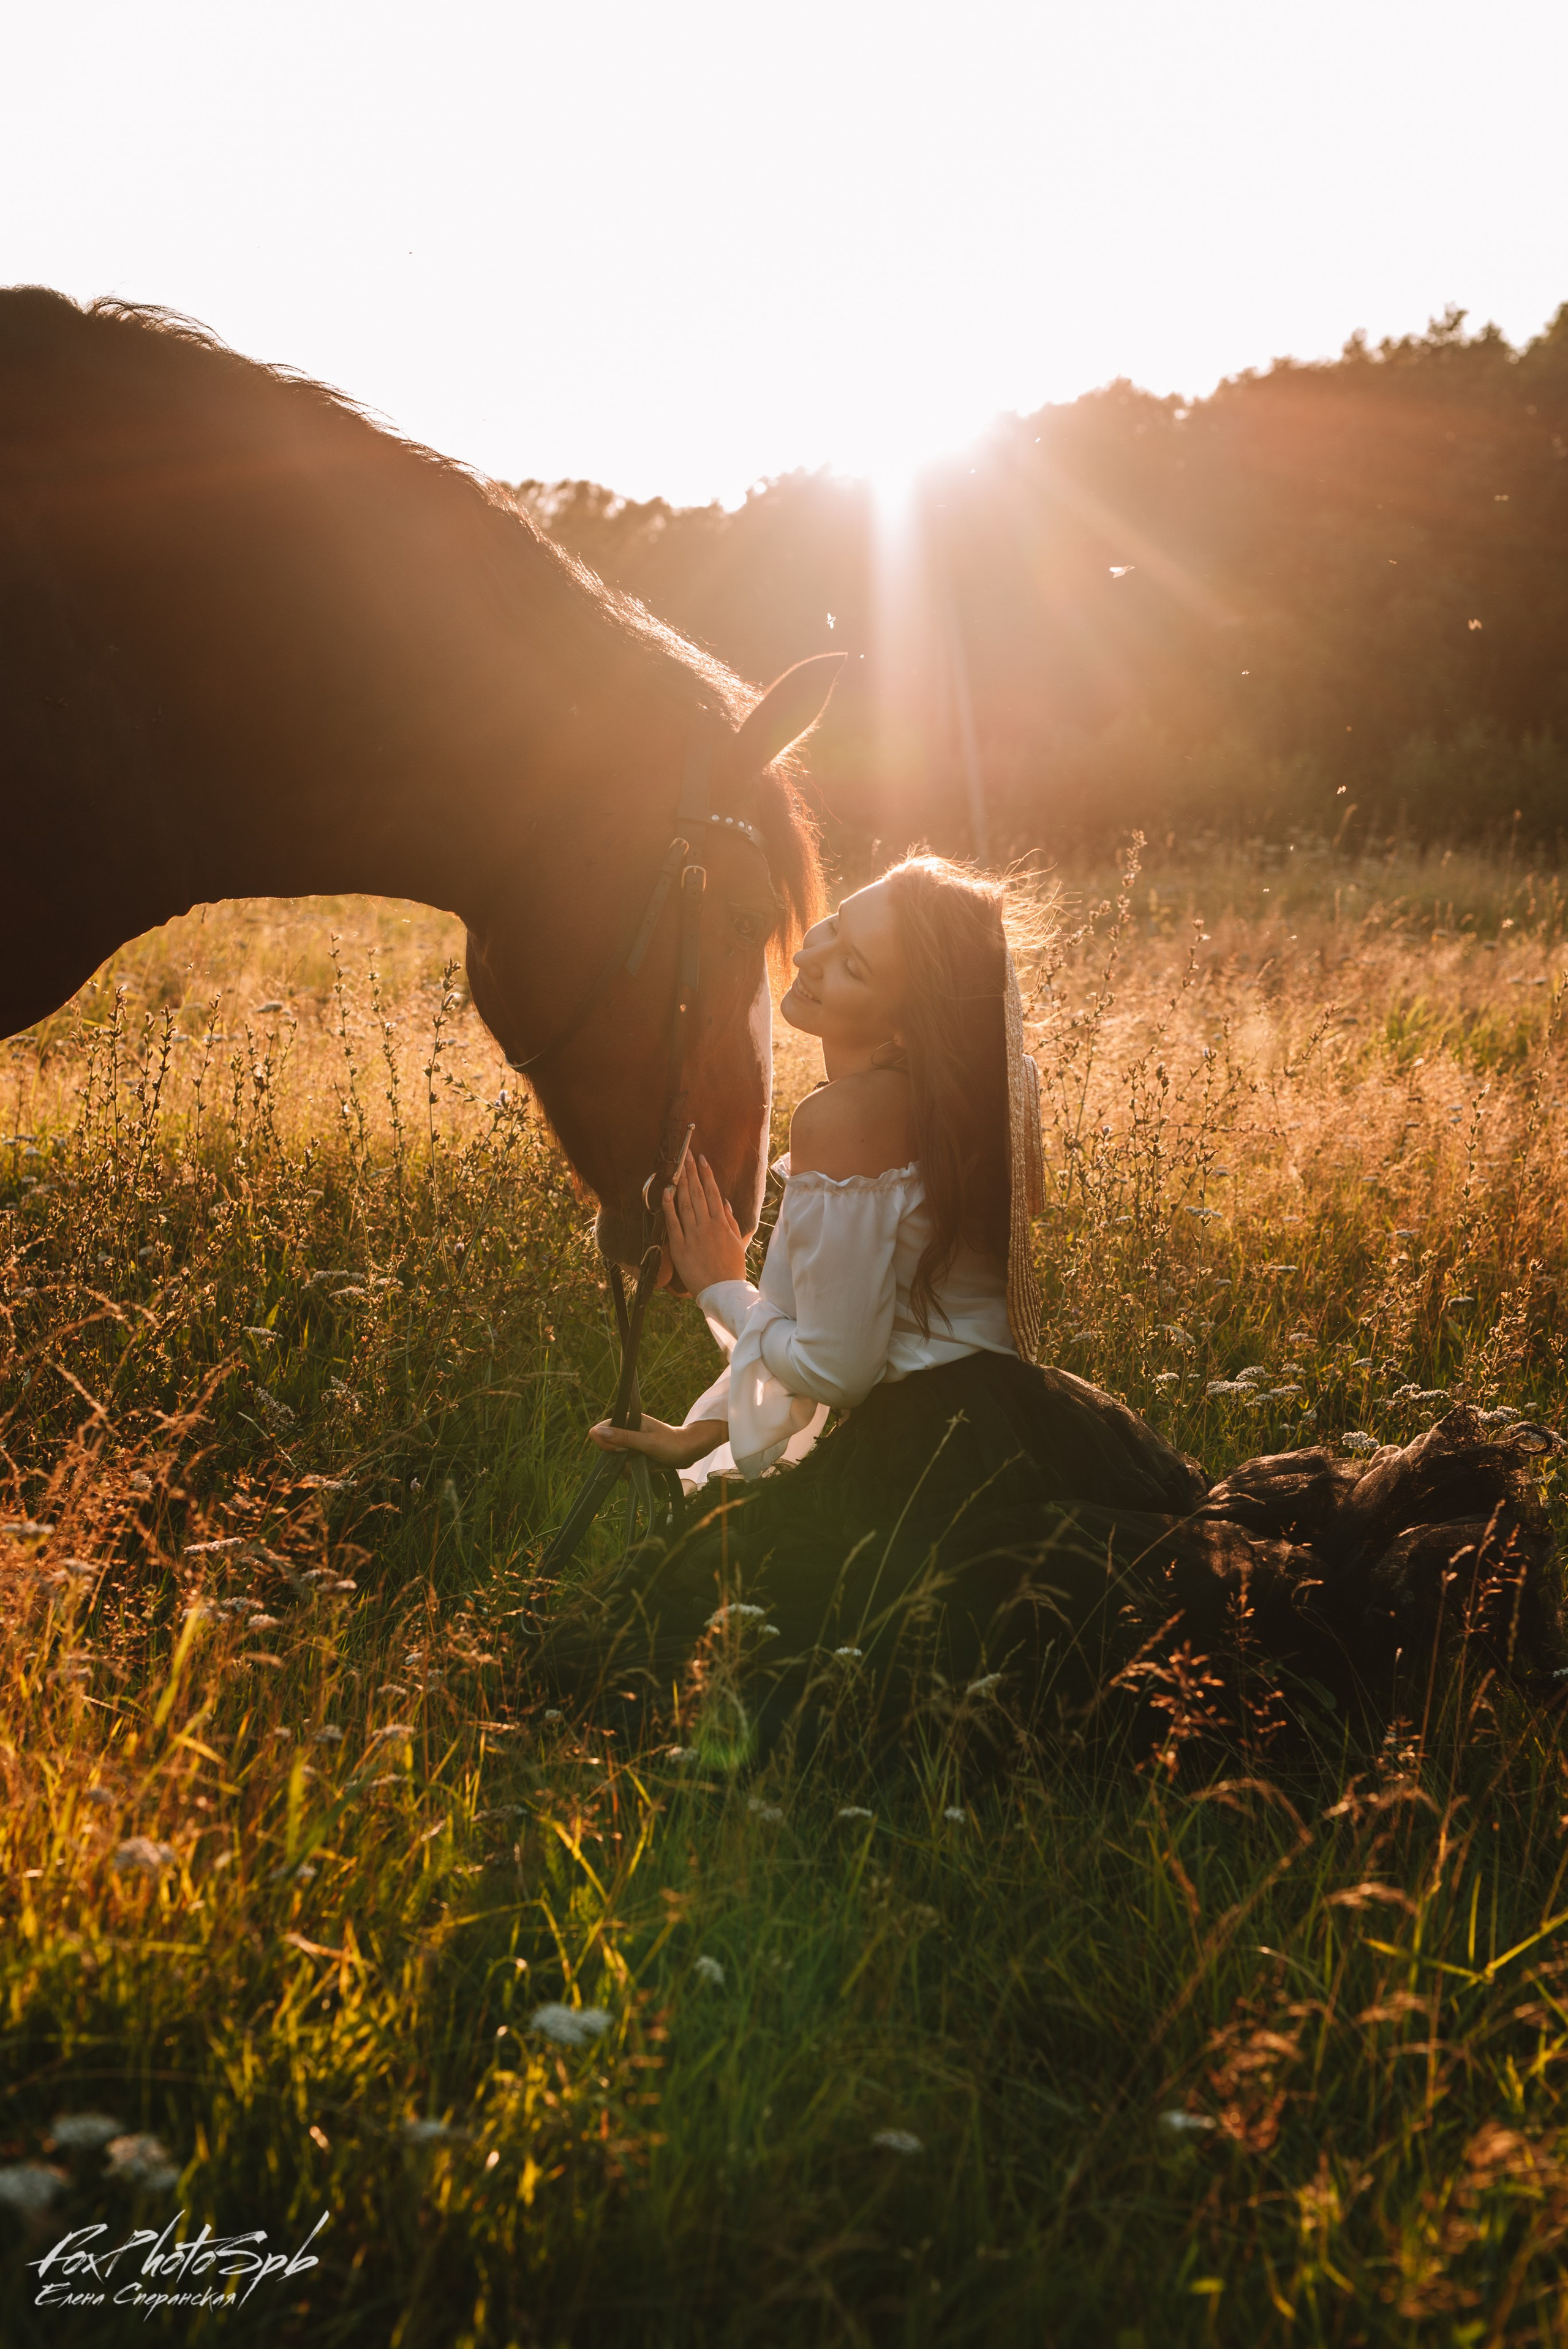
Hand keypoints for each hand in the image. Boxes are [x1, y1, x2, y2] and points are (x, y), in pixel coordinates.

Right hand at [589, 1415, 726, 1468]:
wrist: (691, 1452)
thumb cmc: (672, 1443)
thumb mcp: (646, 1442)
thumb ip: (622, 1438)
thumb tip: (596, 1432)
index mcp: (629, 1421)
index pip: (603, 1431)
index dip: (609, 1445)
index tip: (625, 1451)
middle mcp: (628, 1432)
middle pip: (610, 1452)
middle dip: (625, 1461)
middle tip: (642, 1457)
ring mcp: (633, 1446)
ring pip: (620, 1464)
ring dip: (635, 1469)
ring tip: (651, 1461)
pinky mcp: (638, 1456)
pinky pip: (630, 1469)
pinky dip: (641, 1472)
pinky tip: (653, 1467)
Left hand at [663, 1153, 747, 1294]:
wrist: (722, 1291)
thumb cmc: (732, 1268)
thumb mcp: (737, 1241)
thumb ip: (731, 1220)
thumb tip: (724, 1200)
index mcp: (722, 1224)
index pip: (712, 1193)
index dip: (706, 1174)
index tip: (701, 1159)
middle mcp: (707, 1226)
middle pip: (697, 1193)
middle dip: (692, 1172)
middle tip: (686, 1154)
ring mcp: (692, 1236)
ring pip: (685, 1204)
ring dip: (681, 1183)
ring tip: (678, 1166)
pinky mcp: (680, 1247)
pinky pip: (673, 1224)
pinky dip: (668, 1207)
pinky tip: (665, 1191)